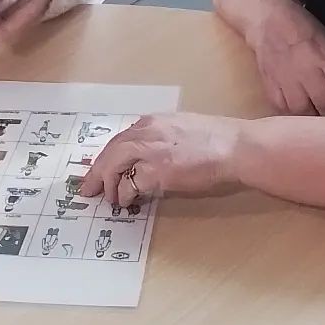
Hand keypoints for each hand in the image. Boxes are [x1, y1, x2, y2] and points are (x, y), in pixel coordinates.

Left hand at [80, 113, 241, 205]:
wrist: (236, 147)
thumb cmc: (218, 140)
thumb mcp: (182, 128)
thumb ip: (161, 138)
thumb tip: (146, 158)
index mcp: (153, 122)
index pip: (120, 139)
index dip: (107, 157)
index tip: (98, 170)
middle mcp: (148, 131)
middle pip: (111, 151)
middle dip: (96, 171)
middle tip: (88, 188)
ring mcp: (151, 150)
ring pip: (114, 165)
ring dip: (109, 184)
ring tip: (111, 199)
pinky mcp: (158, 171)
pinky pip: (130, 184)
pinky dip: (125, 194)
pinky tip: (128, 202)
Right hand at [251, 1, 324, 116]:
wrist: (268, 20)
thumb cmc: (304, 30)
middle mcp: (306, 70)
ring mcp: (286, 79)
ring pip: (303, 113)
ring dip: (314, 123)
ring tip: (320, 128)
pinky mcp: (269, 86)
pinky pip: (282, 111)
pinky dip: (293, 119)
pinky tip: (299, 122)